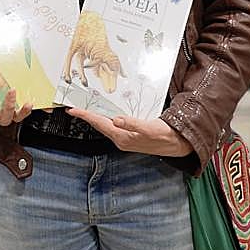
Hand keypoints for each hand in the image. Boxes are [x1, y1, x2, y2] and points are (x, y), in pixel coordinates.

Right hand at [0, 89, 31, 129]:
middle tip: (10, 90)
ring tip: (18, 93)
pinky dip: (26, 109)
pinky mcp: (15, 113)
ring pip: (12, 117)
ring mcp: (5, 116)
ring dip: (17, 107)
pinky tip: (29, 102)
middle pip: (1, 118)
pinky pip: (21, 115)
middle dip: (7, 105)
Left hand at [66, 109, 192, 157]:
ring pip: (105, 125)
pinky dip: (106, 117)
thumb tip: (116, 120)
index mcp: (122, 137)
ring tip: (86, 107)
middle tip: (75, 106)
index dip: (85, 116)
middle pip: (99, 124)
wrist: (177, 144)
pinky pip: (113, 125)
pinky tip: (107, 113)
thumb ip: (133, 124)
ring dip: (95, 116)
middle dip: (86, 115)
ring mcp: (124, 138)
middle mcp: (120, 139)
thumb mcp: (150, 128)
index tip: (72, 109)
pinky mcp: (129, 136)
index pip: (99, 123)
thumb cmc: (164, 136)